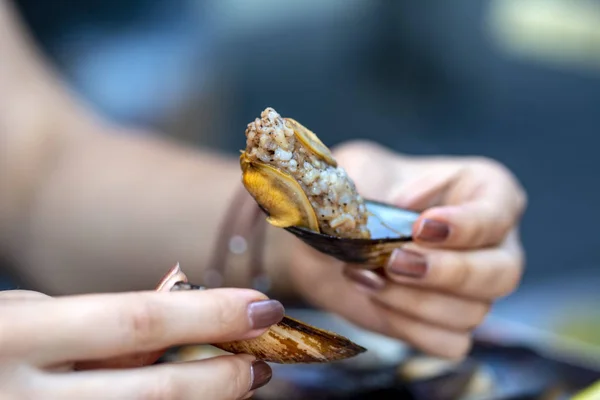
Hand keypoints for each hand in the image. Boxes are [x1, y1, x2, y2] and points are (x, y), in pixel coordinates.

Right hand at [0, 288, 282, 398]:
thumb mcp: (30, 315)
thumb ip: (104, 319)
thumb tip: (183, 291)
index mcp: (15, 338)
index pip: (137, 322)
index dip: (210, 315)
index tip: (262, 307)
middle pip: (155, 395)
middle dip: (222, 379)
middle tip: (261, 363)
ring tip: (235, 385)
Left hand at [289, 140, 525, 358]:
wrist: (330, 238)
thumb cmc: (359, 193)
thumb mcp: (361, 168)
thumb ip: (377, 176)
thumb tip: (400, 209)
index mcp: (485, 190)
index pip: (498, 213)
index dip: (465, 226)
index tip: (420, 227)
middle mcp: (493, 242)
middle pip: (501, 273)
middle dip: (446, 272)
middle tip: (395, 262)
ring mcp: (477, 290)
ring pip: (472, 313)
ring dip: (413, 300)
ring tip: (366, 275)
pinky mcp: (449, 326)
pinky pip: (449, 342)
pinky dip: (408, 325)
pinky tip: (376, 298)